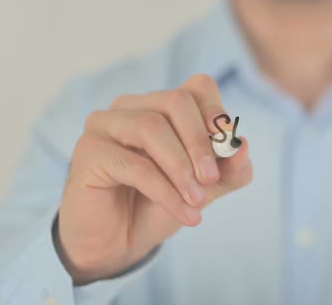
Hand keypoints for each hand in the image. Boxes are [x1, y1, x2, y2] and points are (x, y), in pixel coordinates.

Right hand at [55, 75, 251, 284]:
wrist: (119, 244)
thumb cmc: (159, 206)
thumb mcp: (204, 188)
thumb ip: (228, 169)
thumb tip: (243, 146)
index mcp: (161, 106)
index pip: (196, 87)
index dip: (216, 112)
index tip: (229, 146)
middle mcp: (131, 107)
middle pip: (175, 100)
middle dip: (200, 141)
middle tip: (212, 179)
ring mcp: (105, 124)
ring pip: (151, 127)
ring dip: (181, 168)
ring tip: (198, 201)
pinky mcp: (88, 151)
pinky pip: (134, 165)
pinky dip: (166, 192)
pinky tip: (186, 215)